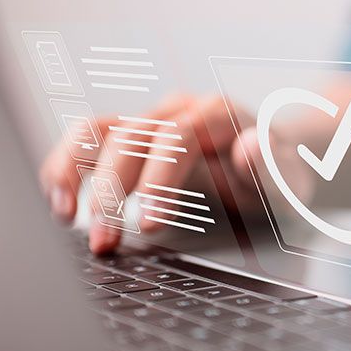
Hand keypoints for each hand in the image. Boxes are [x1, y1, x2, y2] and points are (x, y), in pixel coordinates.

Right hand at [39, 94, 309, 253]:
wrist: (271, 159)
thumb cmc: (278, 173)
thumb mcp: (290, 177)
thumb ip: (273, 166)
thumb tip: (248, 149)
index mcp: (218, 114)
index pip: (179, 137)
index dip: (159, 179)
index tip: (149, 223)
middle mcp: (178, 110)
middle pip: (131, 134)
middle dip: (112, 189)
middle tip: (104, 240)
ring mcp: (150, 120)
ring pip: (96, 128)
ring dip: (74, 172)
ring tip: (65, 216)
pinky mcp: (131, 137)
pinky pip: (87, 140)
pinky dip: (66, 167)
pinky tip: (60, 203)